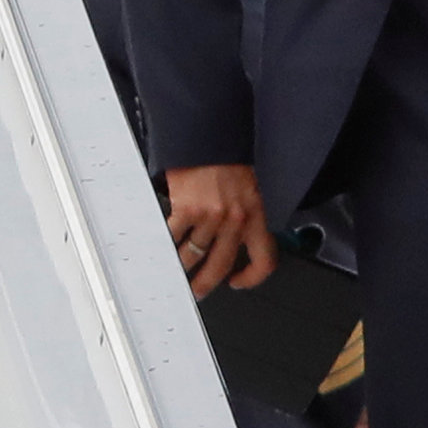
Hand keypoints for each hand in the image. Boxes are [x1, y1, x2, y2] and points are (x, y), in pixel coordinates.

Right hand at [165, 162, 275, 301]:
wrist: (210, 137)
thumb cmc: (228, 161)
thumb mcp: (249, 190)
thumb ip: (244, 217)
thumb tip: (235, 242)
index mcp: (255, 214)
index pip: (264, 258)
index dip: (252, 278)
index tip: (240, 281)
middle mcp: (235, 218)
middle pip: (221, 266)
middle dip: (206, 284)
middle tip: (198, 290)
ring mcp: (211, 216)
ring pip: (194, 255)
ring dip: (182, 265)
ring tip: (175, 267)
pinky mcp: (187, 210)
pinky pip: (174, 239)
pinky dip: (166, 245)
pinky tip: (163, 246)